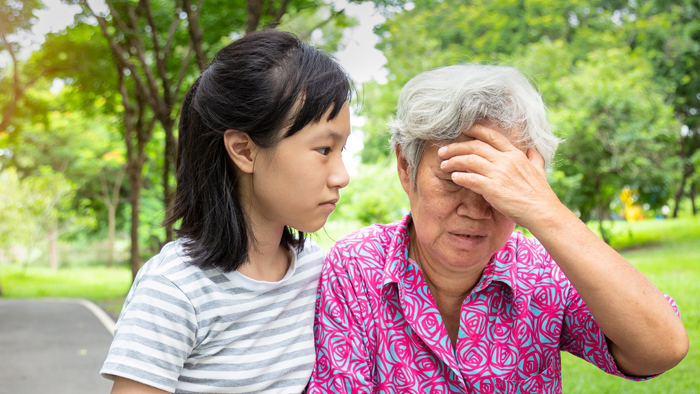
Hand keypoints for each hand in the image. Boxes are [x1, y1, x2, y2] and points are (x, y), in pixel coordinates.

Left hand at [437, 124, 561, 228]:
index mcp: (515, 154)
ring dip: (454, 161)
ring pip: (470, 160)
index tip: (462, 130)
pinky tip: (454, 177)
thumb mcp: (540, 170)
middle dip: (456, 147)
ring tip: (443, 165)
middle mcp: (506, 161)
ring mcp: (499, 174)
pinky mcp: (493, 189)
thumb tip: (533, 149)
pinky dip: (460, 177)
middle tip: (443, 151)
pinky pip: (471, 179)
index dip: (475, 130)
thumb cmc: (540, 193)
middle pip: (475, 146)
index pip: (492, 136)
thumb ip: (534, 158)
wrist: (543, 212)